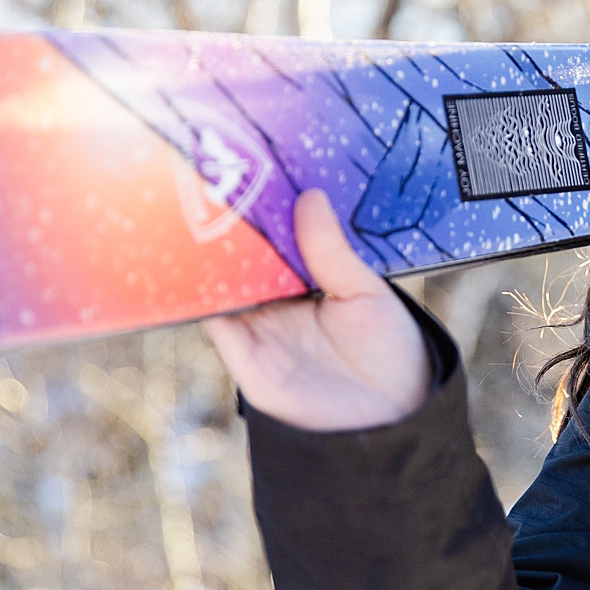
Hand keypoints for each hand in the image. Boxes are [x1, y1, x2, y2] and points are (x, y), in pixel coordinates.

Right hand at [204, 190, 430, 431]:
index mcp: (303, 287)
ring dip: (203, 255)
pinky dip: (201, 295)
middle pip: (235, 262)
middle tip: (207, 176)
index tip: (242, 169)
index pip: (268, 243)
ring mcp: (257, 333)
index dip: (255, 212)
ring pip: (217, 287)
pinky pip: (214, 322)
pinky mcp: (247, 362)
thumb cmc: (392, 356)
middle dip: (220, 227)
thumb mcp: (367, 293)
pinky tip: (198, 263)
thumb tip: (310, 198)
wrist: (396, 420)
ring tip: (193, 208)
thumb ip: (332, 251)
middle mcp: (274, 309)